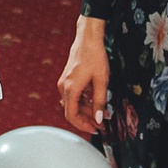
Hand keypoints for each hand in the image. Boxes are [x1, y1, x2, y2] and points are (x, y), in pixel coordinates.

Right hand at [57, 15, 110, 135]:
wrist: (88, 39)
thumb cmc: (95, 57)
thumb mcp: (102, 81)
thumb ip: (100, 102)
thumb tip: (99, 119)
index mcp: (71, 89)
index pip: (72, 116)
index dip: (84, 125)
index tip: (96, 129)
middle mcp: (64, 87)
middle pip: (72, 111)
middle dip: (87, 119)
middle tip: (102, 124)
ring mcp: (64, 83)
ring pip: (73, 104)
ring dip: (86, 111)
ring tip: (102, 113)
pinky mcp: (67, 80)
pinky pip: (74, 96)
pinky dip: (83, 102)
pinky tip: (95, 102)